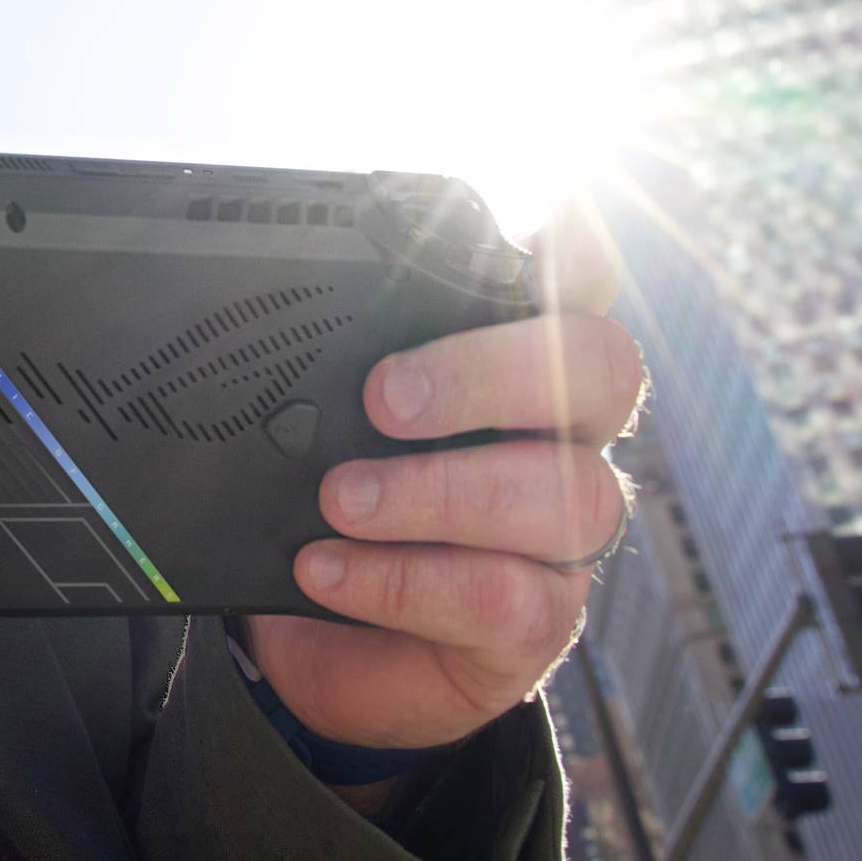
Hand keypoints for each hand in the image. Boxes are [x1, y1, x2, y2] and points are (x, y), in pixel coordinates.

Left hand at [242, 199, 643, 754]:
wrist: (314, 645)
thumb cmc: (331, 507)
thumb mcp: (322, 425)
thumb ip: (331, 368)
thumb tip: (261, 316)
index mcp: (521, 370)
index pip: (580, 290)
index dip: (581, 250)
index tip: (550, 215)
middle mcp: (563, 441)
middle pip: (600, 371)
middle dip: (490, 372)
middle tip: (383, 396)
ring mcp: (562, 539)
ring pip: (562, 493)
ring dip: (435, 492)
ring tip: (336, 500)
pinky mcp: (535, 626)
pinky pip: (502, 598)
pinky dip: (401, 580)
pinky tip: (328, 569)